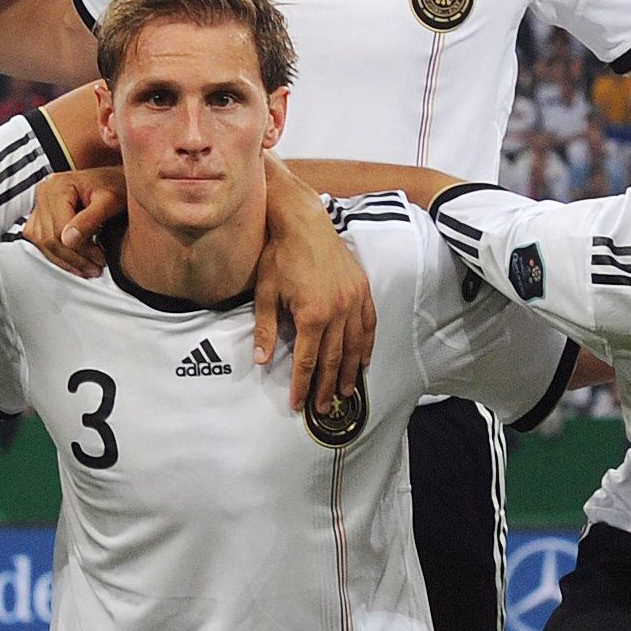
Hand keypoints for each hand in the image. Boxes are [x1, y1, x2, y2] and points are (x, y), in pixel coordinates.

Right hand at [23, 169, 125, 277]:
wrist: (116, 178)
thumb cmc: (115, 184)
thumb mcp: (110, 200)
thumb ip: (90, 219)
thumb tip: (69, 240)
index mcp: (58, 186)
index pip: (59, 228)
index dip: (79, 249)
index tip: (99, 259)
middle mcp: (45, 192)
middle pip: (49, 238)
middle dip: (73, 258)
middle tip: (95, 268)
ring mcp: (40, 203)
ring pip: (42, 242)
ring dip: (64, 260)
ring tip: (87, 268)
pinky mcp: (41, 214)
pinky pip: (40, 240)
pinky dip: (56, 253)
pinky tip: (73, 261)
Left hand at [253, 185, 375, 415]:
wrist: (303, 223)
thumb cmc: (280, 255)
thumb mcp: (265, 293)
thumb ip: (267, 329)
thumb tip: (262, 360)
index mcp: (312, 314)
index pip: (307, 360)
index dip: (303, 385)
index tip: (298, 403)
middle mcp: (338, 311)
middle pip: (333, 359)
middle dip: (326, 387)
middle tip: (322, 408)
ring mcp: (354, 300)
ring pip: (355, 346)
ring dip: (349, 373)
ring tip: (344, 393)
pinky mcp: (362, 290)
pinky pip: (369, 325)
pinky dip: (367, 346)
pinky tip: (363, 361)